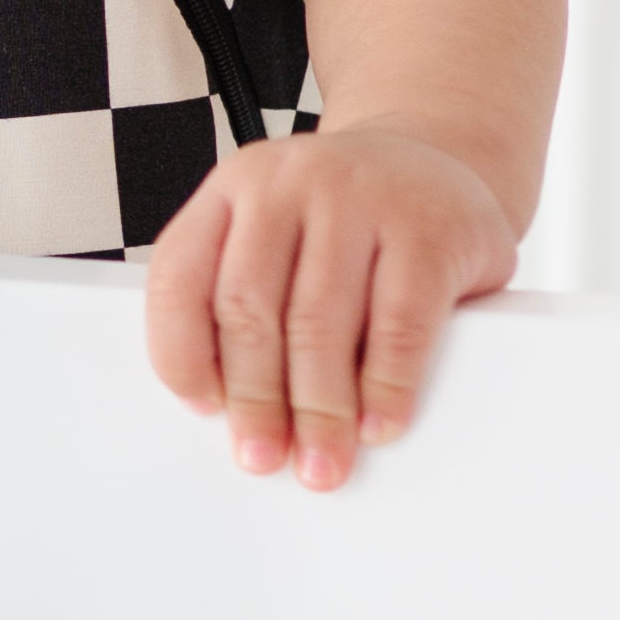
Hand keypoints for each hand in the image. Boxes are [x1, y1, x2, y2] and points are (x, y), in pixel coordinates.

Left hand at [143, 121, 513, 489]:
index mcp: (234, 187)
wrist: (438, 160)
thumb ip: (245, 296)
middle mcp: (289, 181)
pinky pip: (399, 326)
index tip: (204, 411)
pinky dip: (386, 387)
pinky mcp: (431, 229)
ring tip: (322, 460)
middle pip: (250, 310)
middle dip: (255, 401)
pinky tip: (380, 423)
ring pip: (320, 324)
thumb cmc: (347, 216)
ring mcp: (363, 196)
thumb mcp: (281, 233)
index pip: (181, 277)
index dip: (183, 355)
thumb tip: (231, 409)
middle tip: (264, 458)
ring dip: (319, 410)